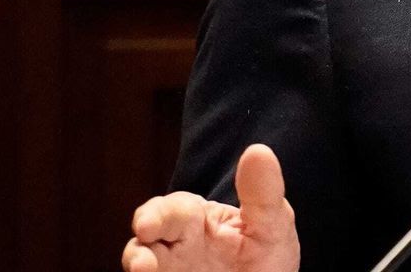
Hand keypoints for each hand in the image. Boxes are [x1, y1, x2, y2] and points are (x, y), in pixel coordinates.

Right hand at [121, 144, 300, 271]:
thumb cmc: (266, 257)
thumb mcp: (272, 226)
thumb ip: (263, 195)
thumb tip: (258, 151)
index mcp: (197, 220)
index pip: (171, 210)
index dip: (156, 215)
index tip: (147, 226)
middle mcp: (176, 247)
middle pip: (148, 239)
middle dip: (140, 244)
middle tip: (141, 256)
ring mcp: (170, 271)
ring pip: (142, 262)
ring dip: (138, 263)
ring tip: (141, 269)